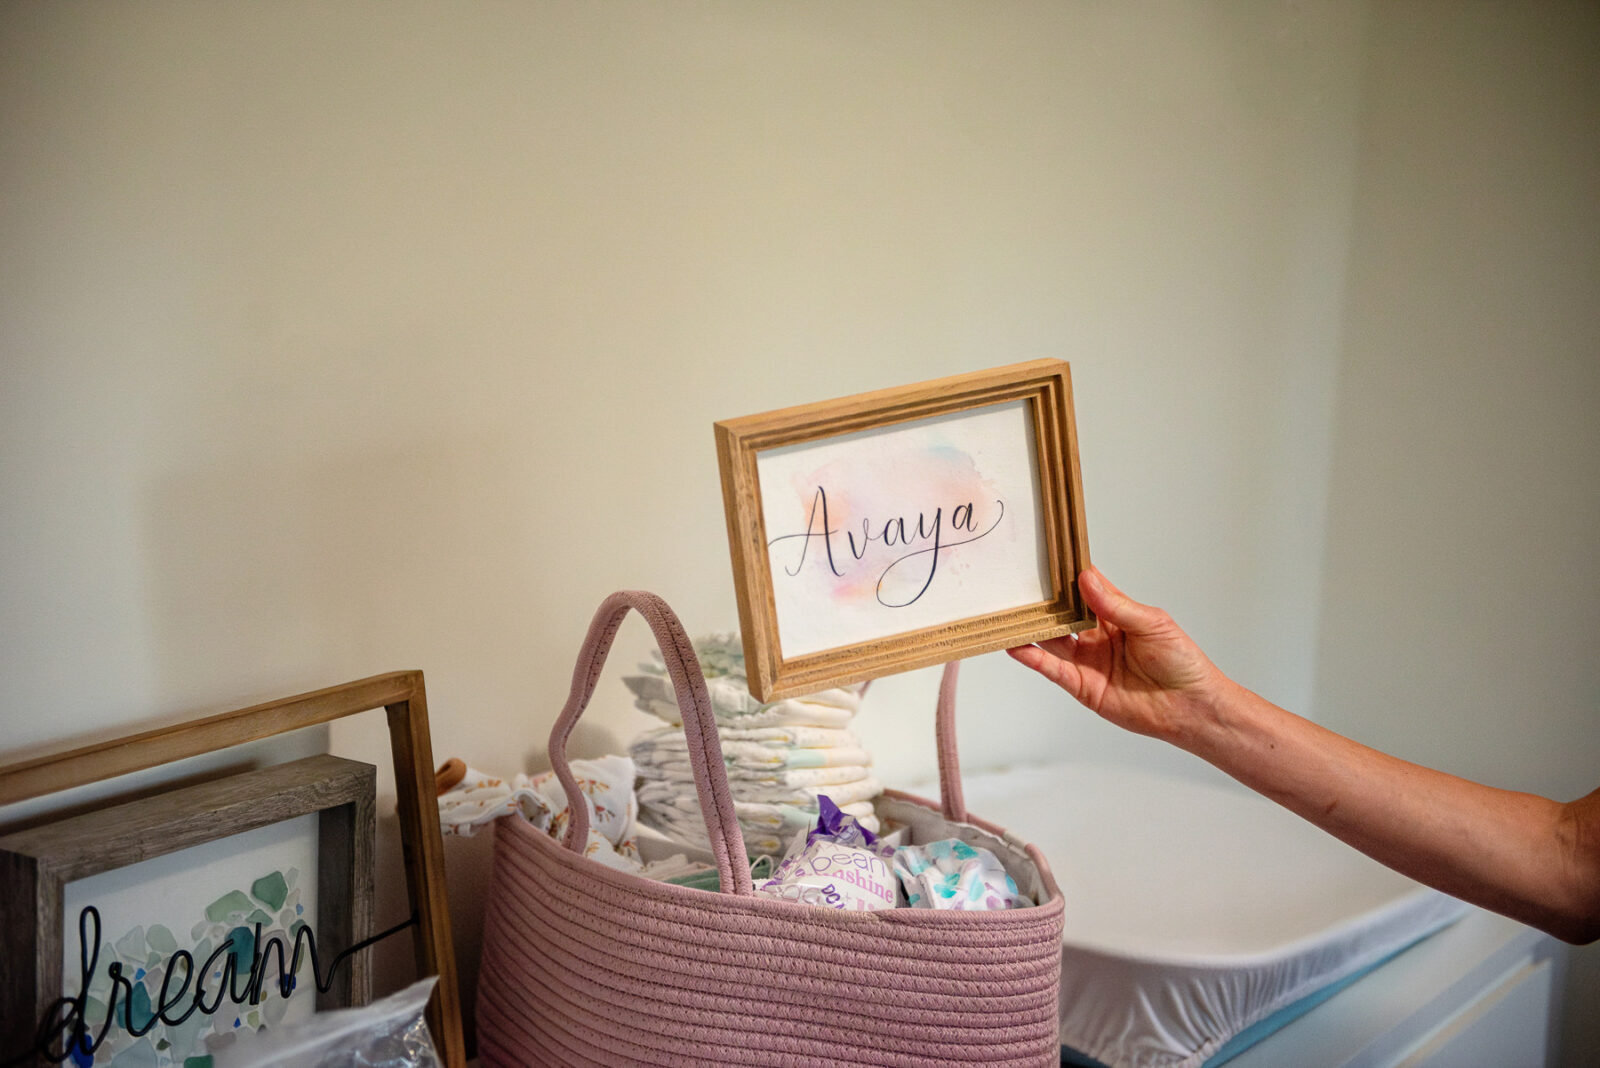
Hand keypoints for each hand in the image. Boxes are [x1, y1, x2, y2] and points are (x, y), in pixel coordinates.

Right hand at [1007, 568, 1226, 742]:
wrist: (1191, 708)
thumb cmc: (1182, 662)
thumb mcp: (1152, 624)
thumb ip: (1115, 605)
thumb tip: (1086, 580)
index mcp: (1116, 614)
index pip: (1086, 588)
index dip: (1068, 574)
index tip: (1047, 557)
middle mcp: (1098, 636)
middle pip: (1062, 615)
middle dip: (1042, 601)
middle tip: (1017, 584)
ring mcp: (1089, 661)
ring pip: (1052, 641)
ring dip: (1032, 629)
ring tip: (1009, 615)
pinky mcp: (1083, 686)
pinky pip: (1054, 669)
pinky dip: (1034, 658)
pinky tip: (1018, 646)